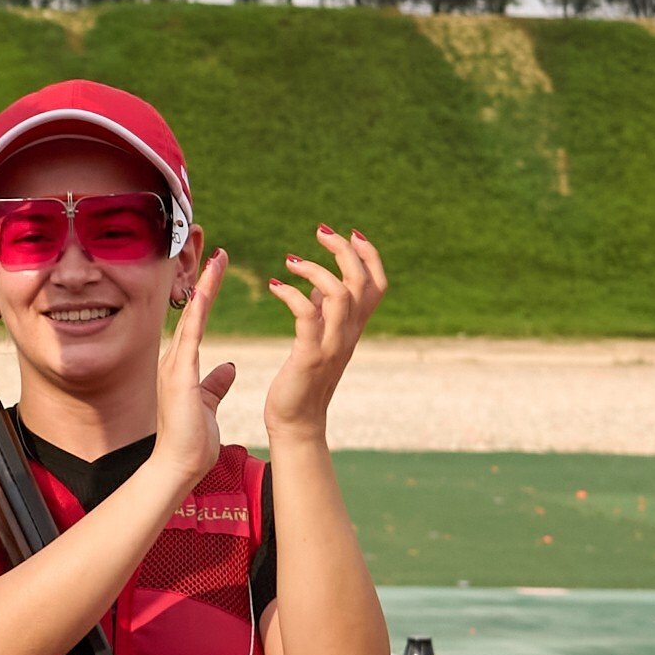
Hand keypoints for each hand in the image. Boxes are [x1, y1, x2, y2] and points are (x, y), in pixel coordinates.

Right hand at [152, 247, 239, 477]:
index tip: (219, 272)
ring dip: (204, 287)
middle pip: (192, 311)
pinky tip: (206, 291)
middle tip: (219, 253)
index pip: (198, 322)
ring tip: (217, 261)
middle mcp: (175, 359)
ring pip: (192, 316)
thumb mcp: (208, 405)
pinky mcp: (180, 373)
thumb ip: (215, 383)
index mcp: (182, 366)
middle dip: (206, 281)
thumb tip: (229, 368)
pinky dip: (199, 311)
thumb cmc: (192, 441)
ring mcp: (174, 364)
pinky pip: (192, 334)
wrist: (177, 465)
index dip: (207, 296)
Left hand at [258, 226, 387, 437]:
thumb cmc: (304, 380)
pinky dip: (292, 295)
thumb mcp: (320, 339)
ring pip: (340, 294)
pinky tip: (275, 286)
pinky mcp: (310, 356)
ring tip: (290, 261)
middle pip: (362, 281)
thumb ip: (324, 311)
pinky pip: (308, 316)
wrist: (297, 423)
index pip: (378, 285)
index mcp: (354, 328)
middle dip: (344, 250)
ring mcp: (331, 345)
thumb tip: (320, 282)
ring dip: (315, 269)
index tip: (352, 233)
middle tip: (320, 232)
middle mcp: (349, 334)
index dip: (371, 256)